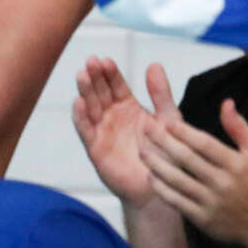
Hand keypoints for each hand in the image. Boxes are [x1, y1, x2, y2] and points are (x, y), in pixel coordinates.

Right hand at [70, 56, 156, 205]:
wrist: (160, 188)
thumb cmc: (167, 155)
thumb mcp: (168, 119)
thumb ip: (161, 94)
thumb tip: (154, 64)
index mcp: (128, 107)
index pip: (115, 85)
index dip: (110, 73)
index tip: (106, 60)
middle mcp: (112, 116)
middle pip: (100, 92)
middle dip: (94, 77)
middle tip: (91, 62)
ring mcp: (102, 131)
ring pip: (90, 107)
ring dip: (85, 91)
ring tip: (82, 75)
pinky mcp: (95, 148)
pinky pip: (86, 130)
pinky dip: (81, 117)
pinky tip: (78, 102)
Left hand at [141, 100, 247, 247]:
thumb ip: (239, 127)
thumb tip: (226, 103)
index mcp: (236, 164)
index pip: (205, 145)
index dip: (184, 132)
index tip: (166, 122)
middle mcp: (223, 183)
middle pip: (187, 159)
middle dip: (163, 142)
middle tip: (146, 129)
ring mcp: (212, 202)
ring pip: (177, 180)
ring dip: (157, 164)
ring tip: (143, 151)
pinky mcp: (203, 218)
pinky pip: (176, 201)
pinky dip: (162, 189)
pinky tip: (150, 176)